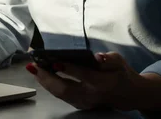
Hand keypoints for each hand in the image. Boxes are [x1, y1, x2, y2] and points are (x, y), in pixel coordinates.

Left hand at [26, 52, 142, 110]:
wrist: (127, 95)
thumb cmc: (121, 74)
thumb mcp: (119, 62)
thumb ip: (109, 59)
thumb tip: (98, 57)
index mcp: (102, 83)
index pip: (84, 76)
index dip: (69, 69)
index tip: (55, 61)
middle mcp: (91, 95)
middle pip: (65, 89)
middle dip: (47, 77)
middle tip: (33, 65)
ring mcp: (84, 102)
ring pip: (60, 94)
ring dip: (44, 81)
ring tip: (32, 68)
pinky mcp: (79, 104)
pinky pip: (60, 95)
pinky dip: (48, 85)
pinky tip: (40, 75)